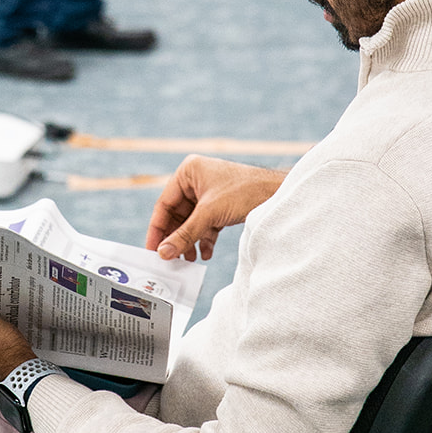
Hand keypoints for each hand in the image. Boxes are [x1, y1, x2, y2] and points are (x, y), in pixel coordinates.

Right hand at [145, 154, 289, 260]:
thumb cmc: (246, 191)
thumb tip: (164, 252)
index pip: (164, 204)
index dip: (158, 229)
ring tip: (188, 260)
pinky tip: (206, 254)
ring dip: (189, 241)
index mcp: (188, 171)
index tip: (152, 249)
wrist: (279, 194)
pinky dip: (204, 239)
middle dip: (176, 238)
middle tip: (170, 259)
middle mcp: (196, 180)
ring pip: (191, 222)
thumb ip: (185, 235)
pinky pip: (205, 225)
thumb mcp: (210, 214)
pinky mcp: (220, 205)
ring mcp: (209, 192)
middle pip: (177, 215)